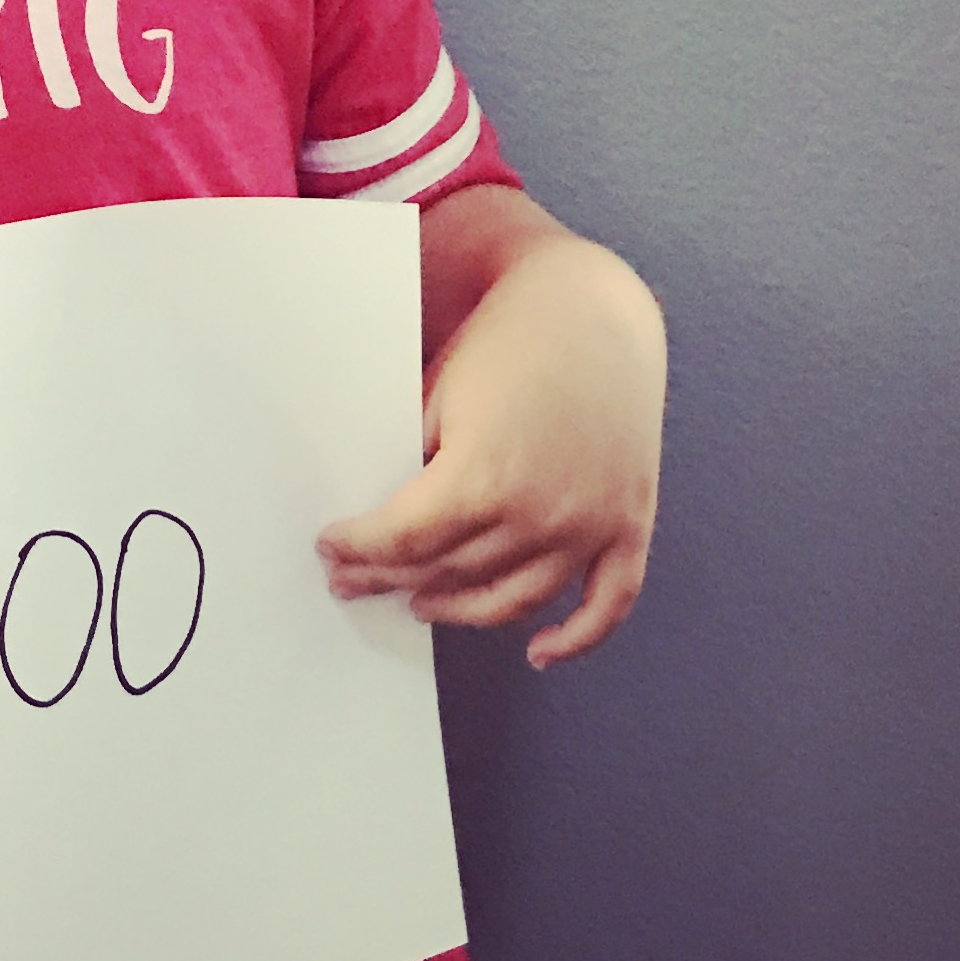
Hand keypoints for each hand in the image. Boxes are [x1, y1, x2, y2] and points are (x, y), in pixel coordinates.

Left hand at [317, 194, 663, 666]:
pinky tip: (540, 653)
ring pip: (513, 601)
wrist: (592, 307)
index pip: (403, 541)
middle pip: (448, 573)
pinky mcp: (629, 524)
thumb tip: (376, 514)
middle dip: (389, 577)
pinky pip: (608, 604)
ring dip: (459, 610)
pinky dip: (578, 639)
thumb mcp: (439, 394)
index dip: (359, 549)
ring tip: (419, 602)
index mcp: (483, 479)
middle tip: (353, 579)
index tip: (331, 547)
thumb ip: (412, 462)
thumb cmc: (507, 341)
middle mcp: (541, 515)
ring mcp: (590, 526)